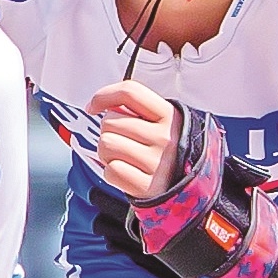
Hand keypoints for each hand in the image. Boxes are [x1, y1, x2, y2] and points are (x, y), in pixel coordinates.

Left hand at [85, 80, 187, 202]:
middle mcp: (165, 137)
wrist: (184, 183)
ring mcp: (157, 162)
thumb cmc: (162, 149)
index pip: (130, 92)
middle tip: (124, 141)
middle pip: (109, 122)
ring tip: (125, 156)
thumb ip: (134, 107)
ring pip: (105, 144)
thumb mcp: (159, 121)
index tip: (93, 107)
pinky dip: (112, 172)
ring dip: (107, 152)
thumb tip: (99, 104)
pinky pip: (110, 171)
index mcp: (169, 114)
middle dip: (109, 131)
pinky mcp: (147, 185)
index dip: (104, 96)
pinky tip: (128, 171)